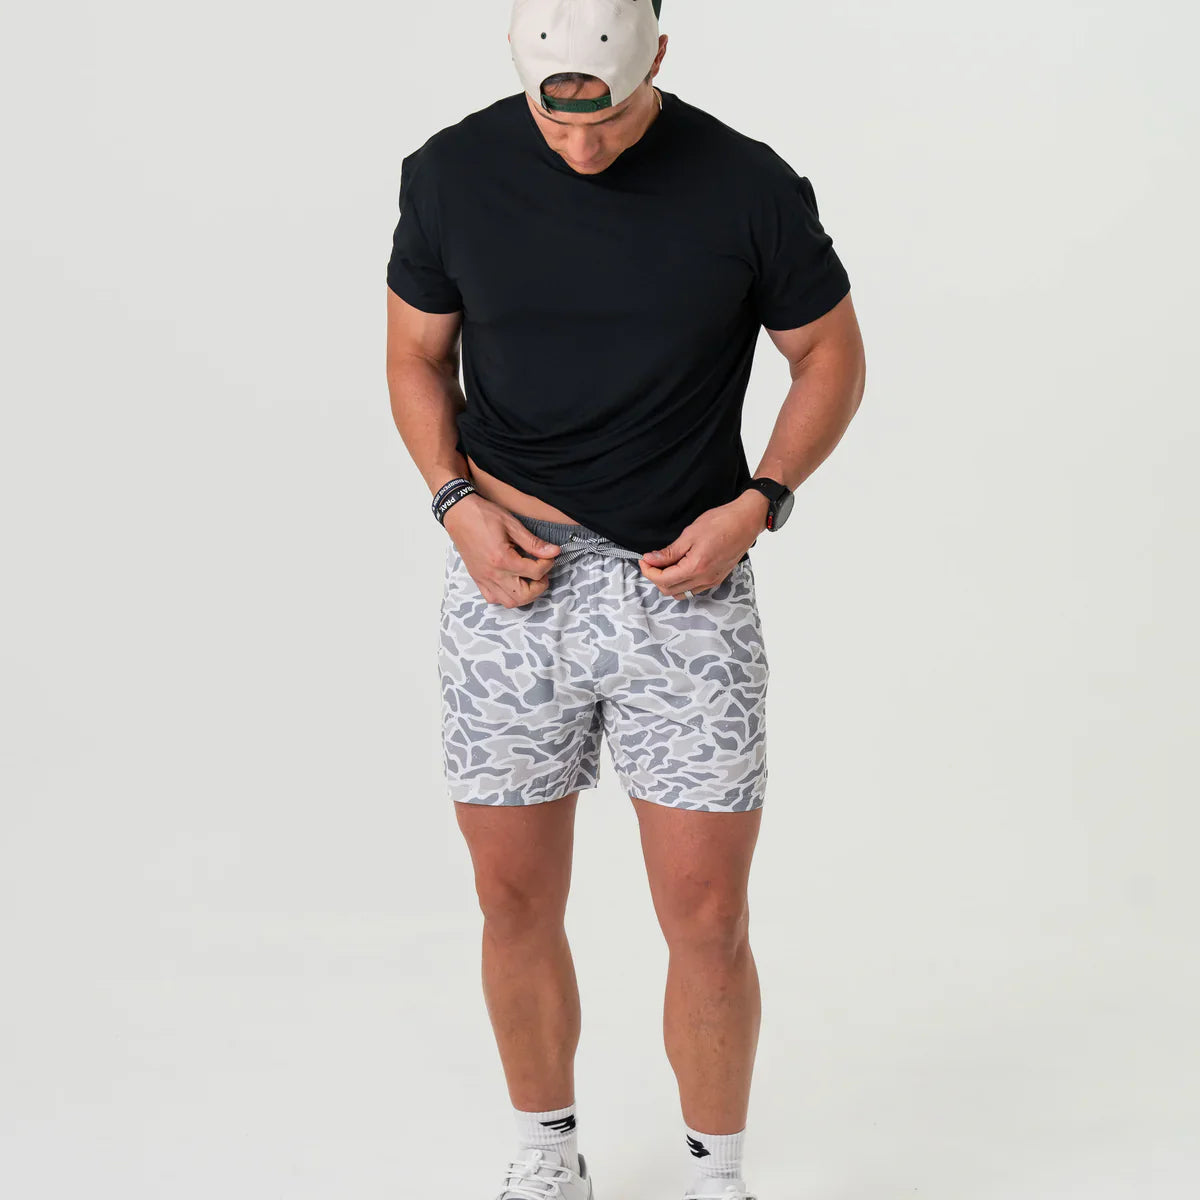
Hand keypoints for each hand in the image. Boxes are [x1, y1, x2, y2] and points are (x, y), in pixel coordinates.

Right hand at [443, 494, 561, 607]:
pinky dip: (506, 596)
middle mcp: (492, 574)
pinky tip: (512, 583)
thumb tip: (553, 551)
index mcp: (502, 559)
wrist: (458, 514)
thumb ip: (533, 542)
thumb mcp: (512, 525)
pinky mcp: (477, 579)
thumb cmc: (483, 515)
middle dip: (539, 586)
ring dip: (525, 594)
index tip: (549, 555)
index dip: (548, 563)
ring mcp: (483, 579)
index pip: (535, 572)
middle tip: (542, 572)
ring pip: (509, 602)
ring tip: (529, 579)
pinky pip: (493, 599)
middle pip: (524, 596)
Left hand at [639, 490, 768, 598]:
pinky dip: (682, 583)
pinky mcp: (717, 578)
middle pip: (670, 590)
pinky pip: (694, 589)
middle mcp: (704, 579)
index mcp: (695, 568)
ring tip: (665, 565)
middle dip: (656, 577)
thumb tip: (650, 559)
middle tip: (652, 561)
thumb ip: (669, 552)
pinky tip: (680, 567)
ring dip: (669, 582)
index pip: (663, 580)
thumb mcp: (690, 534)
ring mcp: (712, 581)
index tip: (644, 560)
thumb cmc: (721, 522)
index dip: (648, 571)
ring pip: (682, 593)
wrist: (746, 521)